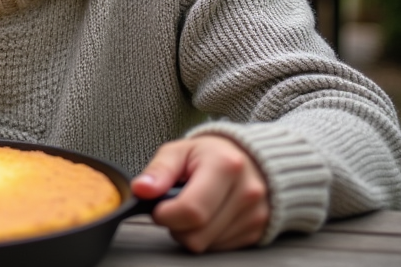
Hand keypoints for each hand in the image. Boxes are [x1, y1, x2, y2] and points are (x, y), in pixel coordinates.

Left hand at [132, 134, 269, 252]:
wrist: (249, 159)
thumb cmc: (209, 155)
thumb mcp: (179, 151)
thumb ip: (159, 170)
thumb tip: (141, 189)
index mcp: (226, 166)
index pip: (191, 210)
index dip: (165, 214)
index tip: (158, 207)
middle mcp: (247, 192)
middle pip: (197, 235)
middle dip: (176, 225)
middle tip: (176, 205)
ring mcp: (255, 215)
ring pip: (206, 245)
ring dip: (191, 232)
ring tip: (195, 207)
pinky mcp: (258, 231)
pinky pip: (219, 249)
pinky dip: (207, 236)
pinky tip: (209, 216)